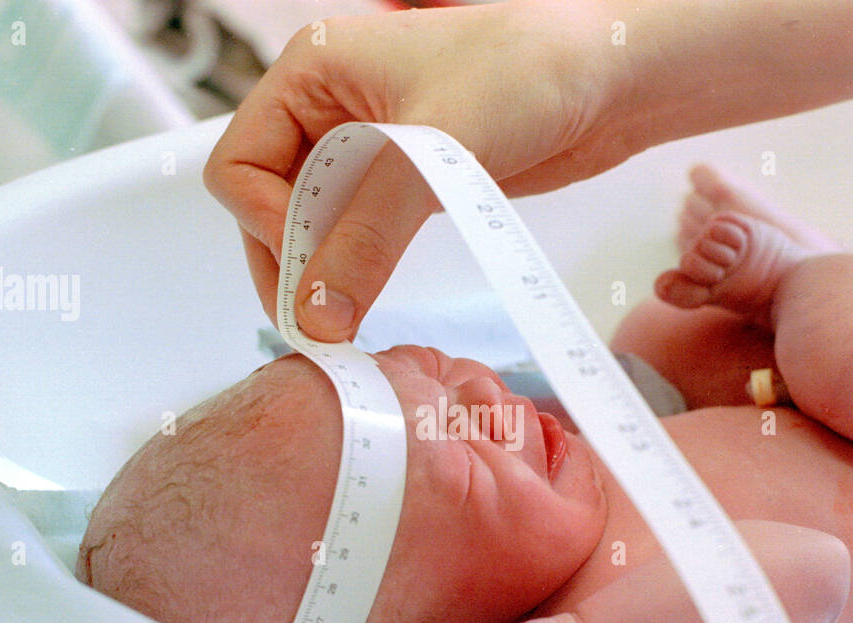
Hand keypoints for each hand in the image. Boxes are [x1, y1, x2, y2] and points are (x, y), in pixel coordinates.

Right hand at [204, 2, 636, 340]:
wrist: (612, 76)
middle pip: (267, 200)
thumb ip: (367, 236)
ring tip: (345, 320)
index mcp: (312, 71)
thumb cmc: (529, 69)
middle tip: (320, 323)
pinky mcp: (405, 179)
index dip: (265, 225)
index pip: (240, 165)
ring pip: (313, 223)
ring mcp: (367, 144)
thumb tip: (316, 314)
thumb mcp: (433, 151)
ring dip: (324, 271)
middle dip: (290, 260)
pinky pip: (358, 232)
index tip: (309, 274)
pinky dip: (359, 268)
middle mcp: (328, 107)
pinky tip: (373, 297)